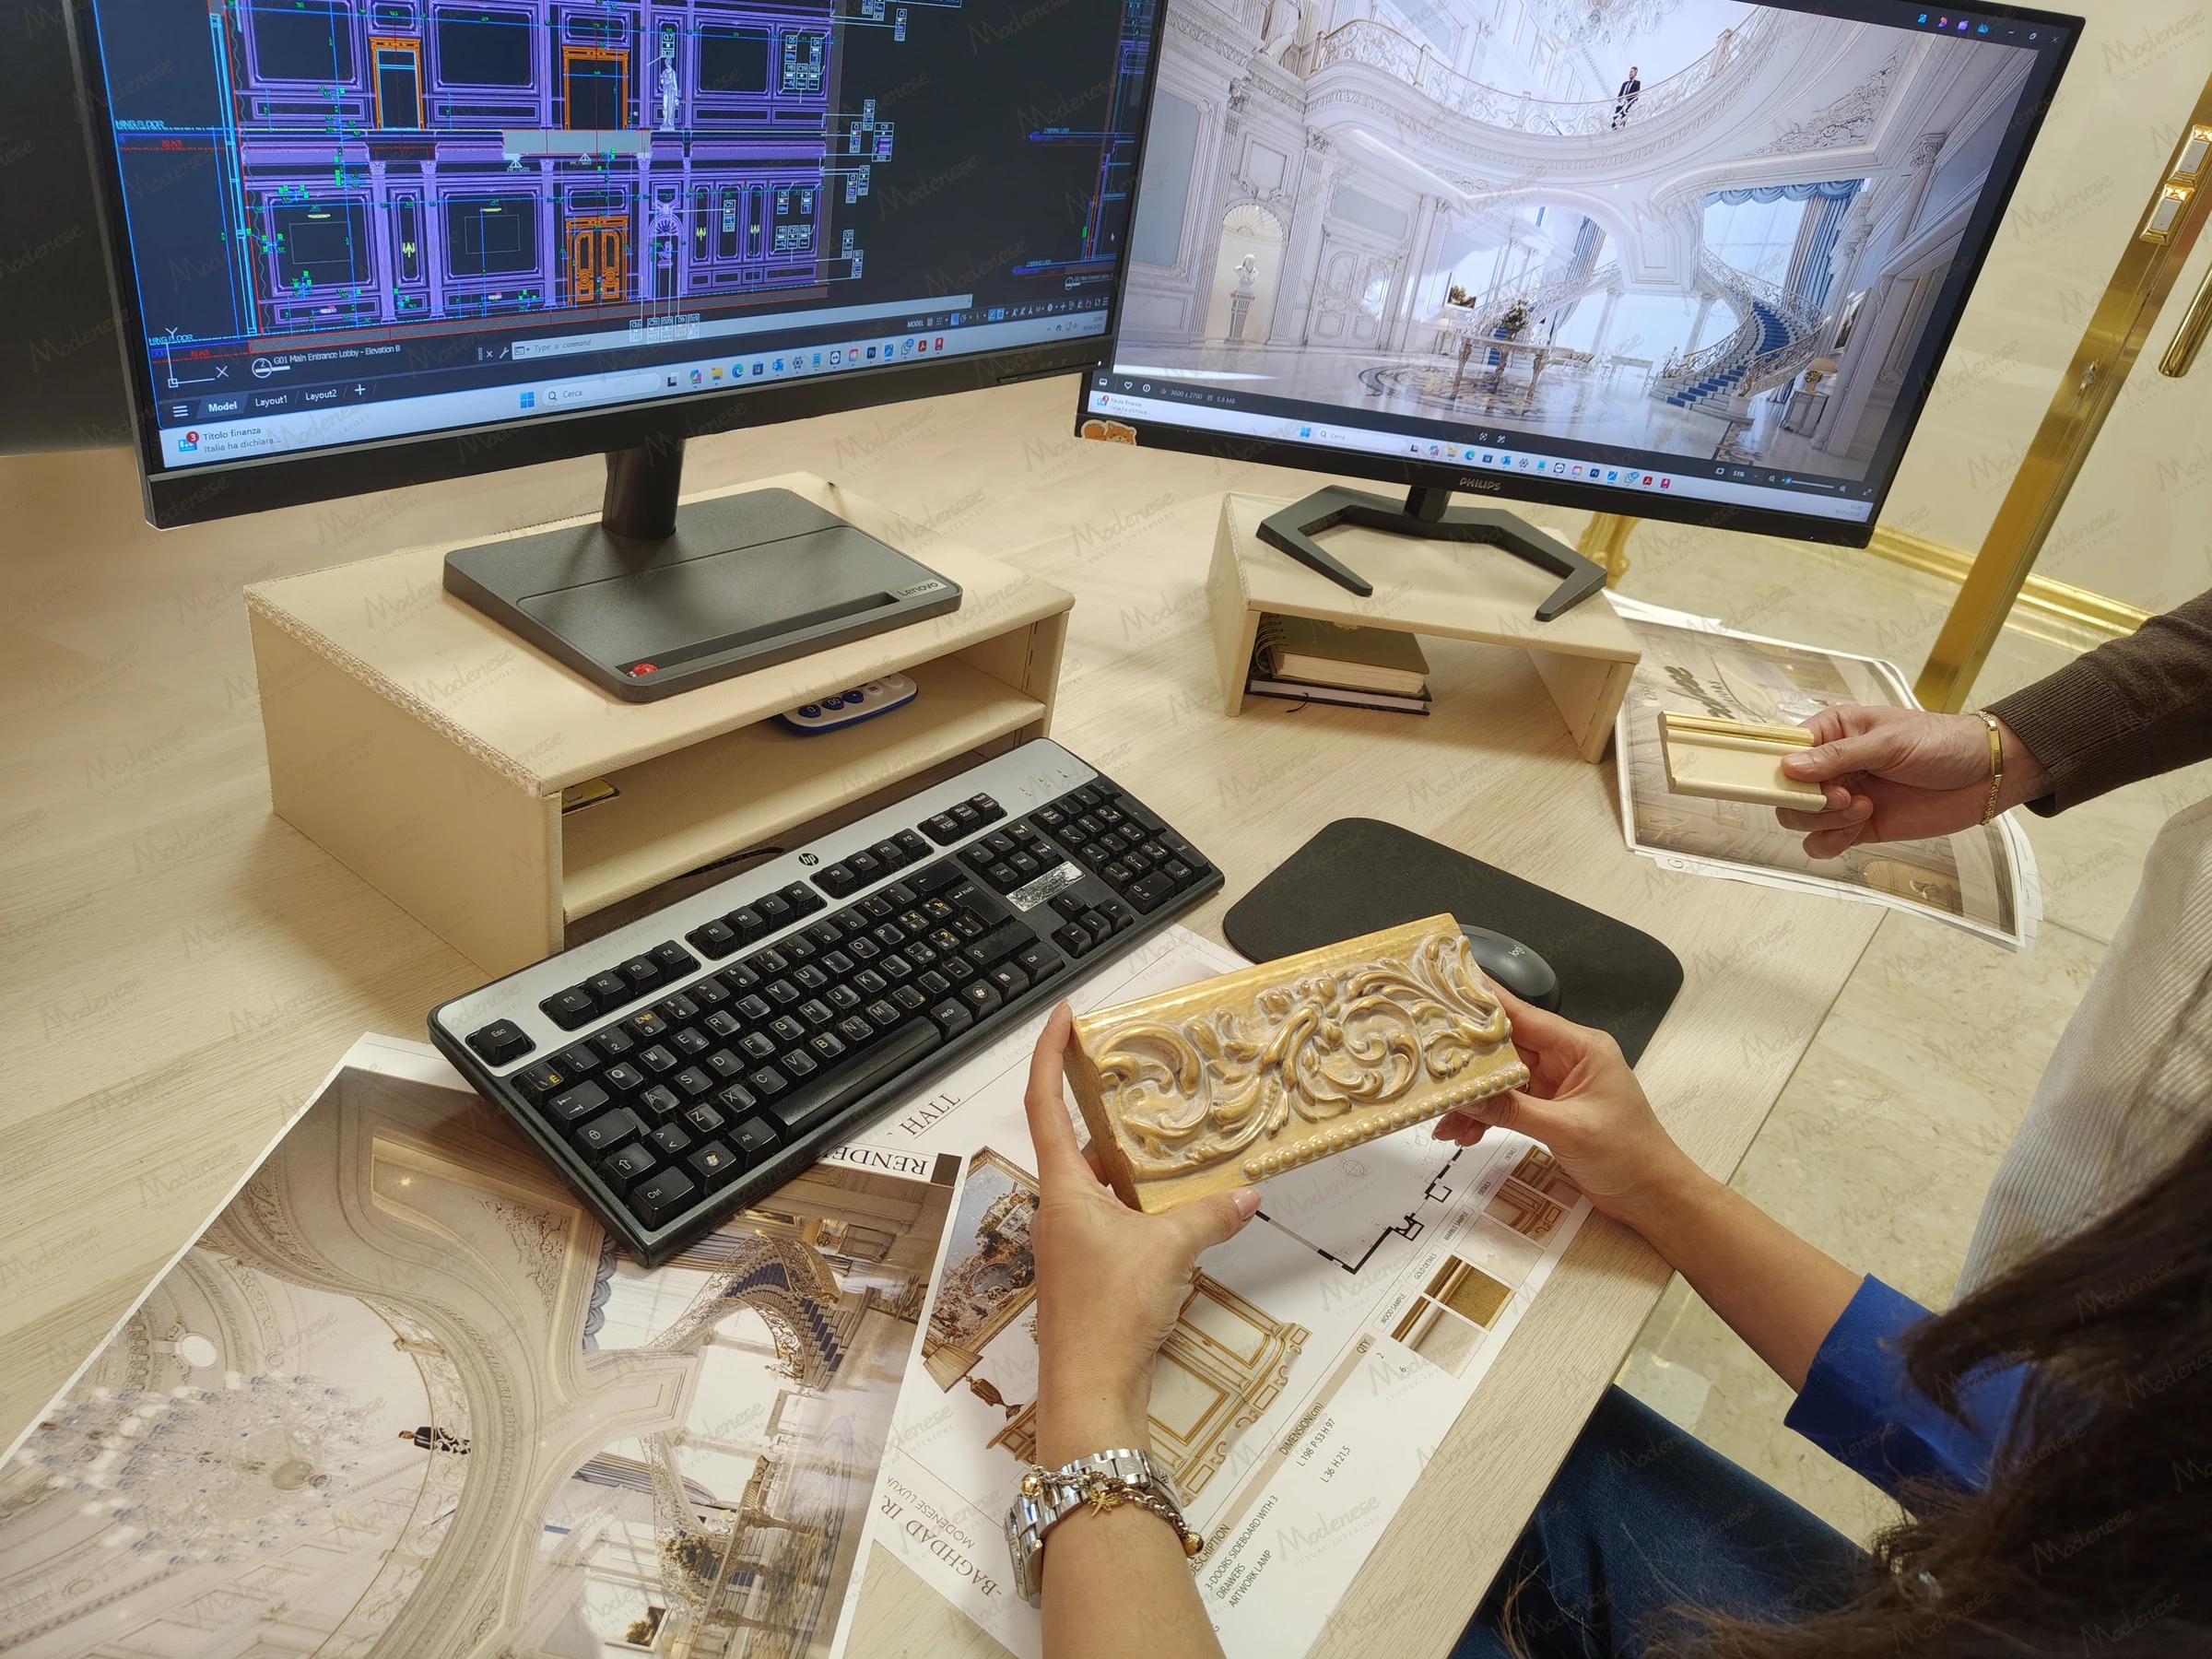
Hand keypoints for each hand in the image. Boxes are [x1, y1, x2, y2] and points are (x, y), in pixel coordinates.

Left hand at [1024, 1004, 1260, 1467]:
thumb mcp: (1170, 1252)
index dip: (1049, 1053)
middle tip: (1135, 1071)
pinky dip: (1142, 1202)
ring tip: (1172, 1134)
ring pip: (1099, 1180)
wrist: (1091, 1390)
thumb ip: (1208, 1215)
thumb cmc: (1108, 1317)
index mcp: (1063, 1188)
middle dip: (1103, 1103)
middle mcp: (1060, 1207)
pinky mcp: (1092, 1268)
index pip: (1044, 1101)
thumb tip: (1243, 1193)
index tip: (1064, 1016)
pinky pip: (1116, 1216)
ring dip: (1130, 1158)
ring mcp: (1073, 1240)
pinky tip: (1179, 1204)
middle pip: (1073, 1137)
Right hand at [1432, 986, 1703, 1234]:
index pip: (1523, 1015)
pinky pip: (1507, 1104)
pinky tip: (1464, 1132)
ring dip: (1473, 1098)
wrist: (1653, 1196)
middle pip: (1505, 1047)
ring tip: (1445, 1117)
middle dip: (1468, 1061)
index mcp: (1581, 1047)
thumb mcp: (1567, 1130)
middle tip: (1429, 1064)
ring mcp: (1556, 1085)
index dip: (1484, 1003)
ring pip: (1501, 1079)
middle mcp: (1567, 1059)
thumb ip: (1513, 1110)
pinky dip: (1486, 1116)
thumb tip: (1468, 1095)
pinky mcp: (1549, 1109)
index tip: (1448, 989)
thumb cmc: (1631, 1156)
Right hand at [1771, 705, 2046, 857]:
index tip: (1791, 782)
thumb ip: (1838, 756)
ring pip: (1800, 819)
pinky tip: (1859, 826)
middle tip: (1842, 796)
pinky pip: (1823, 843)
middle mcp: (1831, 766)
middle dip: (1808, 800)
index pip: (1784, 749)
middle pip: (1786, 791)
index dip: (1779, 768)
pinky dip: (1832, 841)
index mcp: (1832, 732)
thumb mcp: (1889, 741)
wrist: (1985, 775)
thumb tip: (1789, 767)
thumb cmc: (1940, 743)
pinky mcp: (1858, 826)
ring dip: (1824, 820)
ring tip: (1862, 808)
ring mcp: (1843, 798)